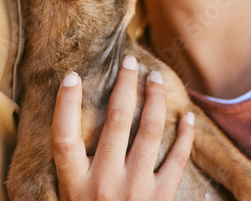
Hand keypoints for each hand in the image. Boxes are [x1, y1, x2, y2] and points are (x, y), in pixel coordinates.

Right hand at [52, 55, 194, 199]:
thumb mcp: (70, 197)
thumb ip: (71, 169)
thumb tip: (68, 126)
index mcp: (75, 184)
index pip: (64, 136)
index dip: (66, 103)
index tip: (72, 76)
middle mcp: (104, 182)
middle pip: (116, 121)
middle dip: (125, 85)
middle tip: (129, 62)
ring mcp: (136, 189)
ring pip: (150, 131)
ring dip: (155, 99)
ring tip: (156, 78)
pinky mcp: (161, 198)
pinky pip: (178, 159)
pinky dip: (185, 135)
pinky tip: (186, 116)